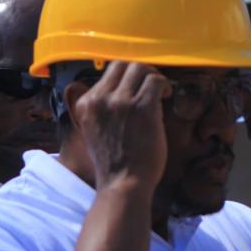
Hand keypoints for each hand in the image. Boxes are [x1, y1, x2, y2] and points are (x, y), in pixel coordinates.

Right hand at [71, 62, 171, 191]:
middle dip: (138, 72)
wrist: (123, 184)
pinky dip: (163, 85)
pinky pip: (156, 81)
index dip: (125, 78)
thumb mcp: (94, 130)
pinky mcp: (142, 107)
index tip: (135, 88)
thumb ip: (101, 109)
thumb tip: (122, 89)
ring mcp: (121, 102)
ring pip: (139, 69)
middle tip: (149, 85)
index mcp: (85, 104)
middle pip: (121, 65)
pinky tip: (165, 97)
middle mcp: (100, 99)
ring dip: (152, 76)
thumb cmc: (114, 162)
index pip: (106, 74)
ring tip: (159, 92)